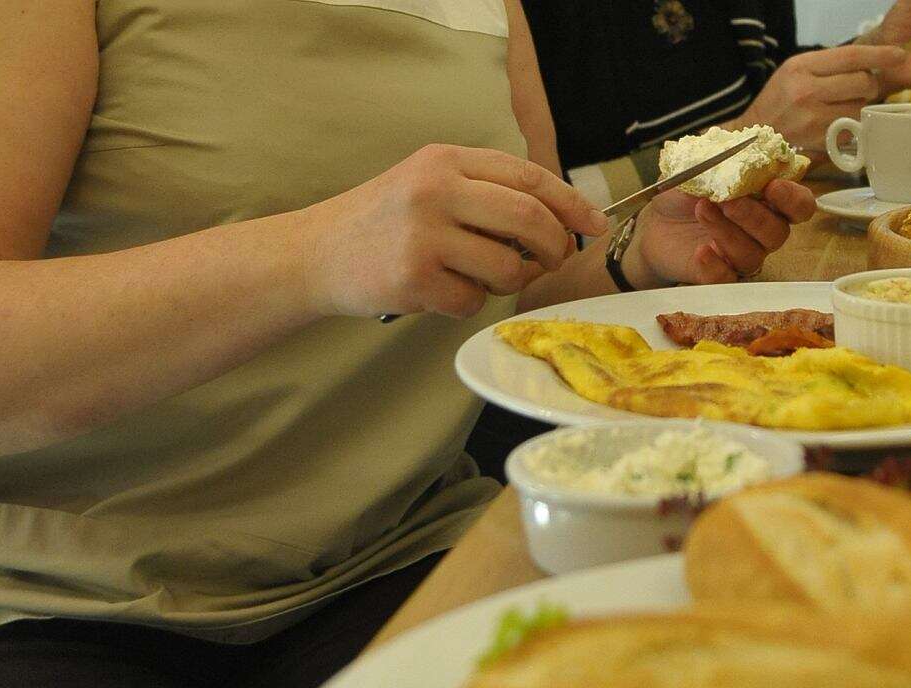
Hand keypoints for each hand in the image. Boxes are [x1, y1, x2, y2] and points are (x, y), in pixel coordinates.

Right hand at [301, 144, 607, 318]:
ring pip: (508, 267)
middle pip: (530, 220)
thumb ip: (486, 191)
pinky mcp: (414, 278)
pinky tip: (442, 292)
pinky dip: (469, 303)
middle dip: (555, 247)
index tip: (594, 223)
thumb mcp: (429, 184)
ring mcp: (424, 234)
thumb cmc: (384, 222)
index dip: (570, 202)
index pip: (529, 177)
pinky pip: (474, 301)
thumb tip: (561, 218)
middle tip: (554, 260)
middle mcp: (436, 190)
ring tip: (481, 276)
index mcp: (446, 160)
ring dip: (509, 281)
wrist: (316, 253)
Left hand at [625, 180, 816, 286]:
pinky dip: (715, 267)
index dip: (793, 199)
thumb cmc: (685, 193)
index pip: (799, 206)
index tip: (772, 186)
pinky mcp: (717, 274)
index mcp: (766, 202)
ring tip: (702, 210)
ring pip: (752, 255)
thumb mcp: (700, 168)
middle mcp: (761, 233)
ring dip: (727, 232)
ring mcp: (740, 256)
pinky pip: (727, 279)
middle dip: (755, 216)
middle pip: (778, 233)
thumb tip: (736, 157)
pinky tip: (701, 251)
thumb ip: (722, 163)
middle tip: (728, 201)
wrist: (654, 221)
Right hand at [731, 45, 905, 151]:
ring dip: (862, 109)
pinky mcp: (819, 142)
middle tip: (860, 90)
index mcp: (801, 67)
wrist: (753, 137)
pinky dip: (853, 129)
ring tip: (845, 109)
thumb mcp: (794, 72)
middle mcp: (807, 91)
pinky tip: (841, 126)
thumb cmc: (778, 101)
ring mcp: (813, 119)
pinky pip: (853, 132)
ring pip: (861, 109)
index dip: (880, 55)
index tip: (899, 55)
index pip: (851, 57)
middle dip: (869, 86)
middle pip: (863, 83)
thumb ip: (827, 66)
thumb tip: (868, 64)